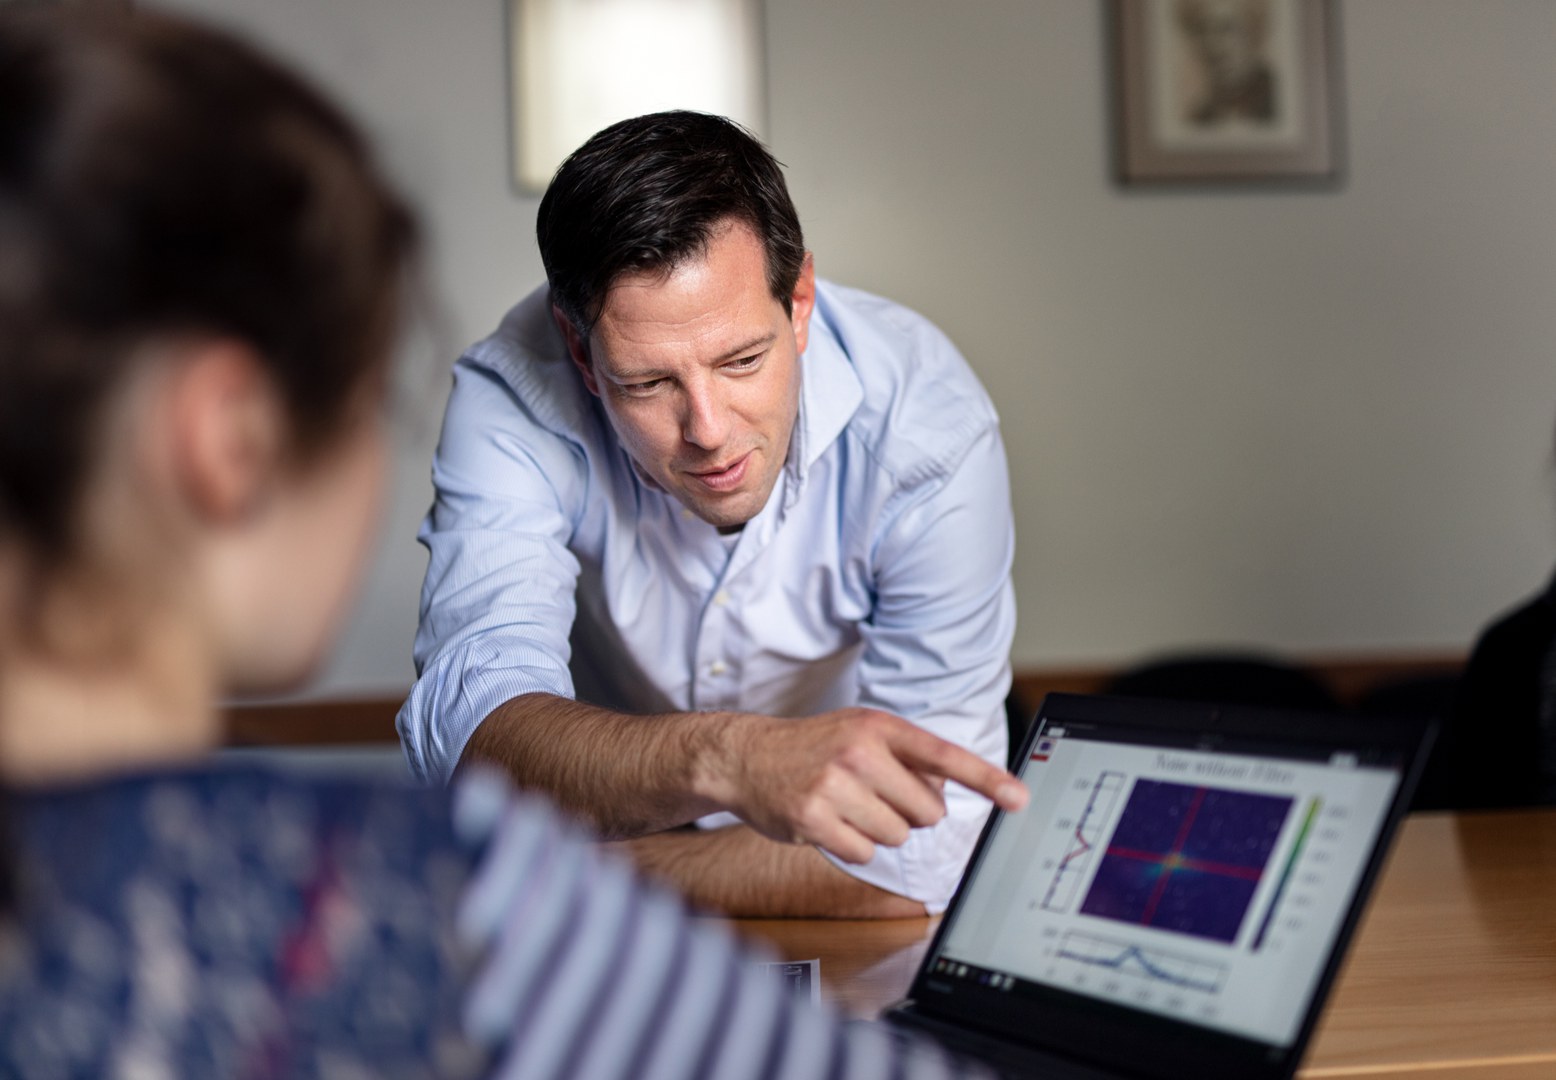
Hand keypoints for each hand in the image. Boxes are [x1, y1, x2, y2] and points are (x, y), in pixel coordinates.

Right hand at [701, 707, 1027, 864]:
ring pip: (897, 836)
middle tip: (879, 798)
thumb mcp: (861, 732)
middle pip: (928, 812)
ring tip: (847, 806)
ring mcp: (834, 785)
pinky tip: (829, 822)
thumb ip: (907, 756)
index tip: (1020, 799)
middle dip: (912, 814)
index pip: (945, 756)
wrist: (746, 757)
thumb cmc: (814, 747)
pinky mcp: (813, 818)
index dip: (988, 780)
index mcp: (879, 727)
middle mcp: (859, 752)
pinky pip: (864, 853)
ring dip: (879, 831)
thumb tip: (953, 789)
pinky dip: (852, 846)